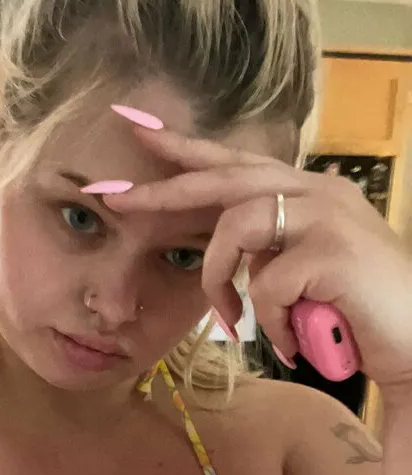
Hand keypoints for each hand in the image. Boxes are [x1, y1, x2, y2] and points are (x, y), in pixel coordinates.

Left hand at [104, 127, 411, 393]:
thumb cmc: (359, 313)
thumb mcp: (307, 271)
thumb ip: (271, 250)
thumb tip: (228, 254)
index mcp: (311, 191)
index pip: (238, 165)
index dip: (187, 151)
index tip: (139, 131)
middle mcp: (319, 191)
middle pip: (225, 180)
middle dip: (166, 190)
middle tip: (116, 198)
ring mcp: (328, 215)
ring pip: (237, 230)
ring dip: (223, 283)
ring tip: (235, 321)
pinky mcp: (333, 250)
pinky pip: (267, 286)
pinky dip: (271, 324)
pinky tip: (293, 342)